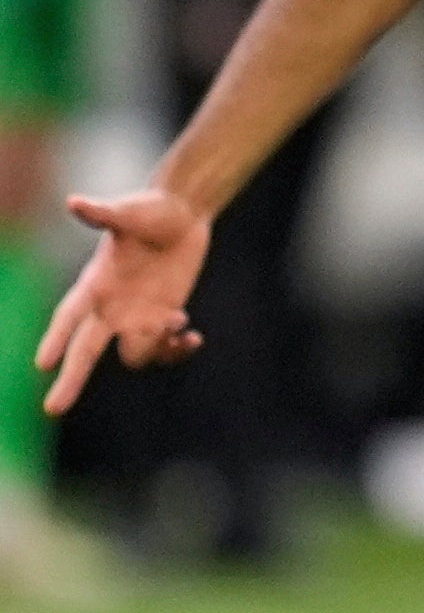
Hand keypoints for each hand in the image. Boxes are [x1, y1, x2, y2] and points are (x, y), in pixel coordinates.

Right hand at [38, 188, 209, 412]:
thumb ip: (103, 214)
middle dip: (70, 380)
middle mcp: (111, 307)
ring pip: (134, 354)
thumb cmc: (149, 209)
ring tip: (176, 321)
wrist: (181, 213)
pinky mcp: (164, 315)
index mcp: (95, 284)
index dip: (55, 339)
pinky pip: (164, 348)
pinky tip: (192, 338)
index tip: (42, 363)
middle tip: (53, 409)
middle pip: (85, 352)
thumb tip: (74, 202)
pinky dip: (176, 350)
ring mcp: (137, 315)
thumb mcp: (127, 211)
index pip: (68, 317)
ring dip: (154, 349)